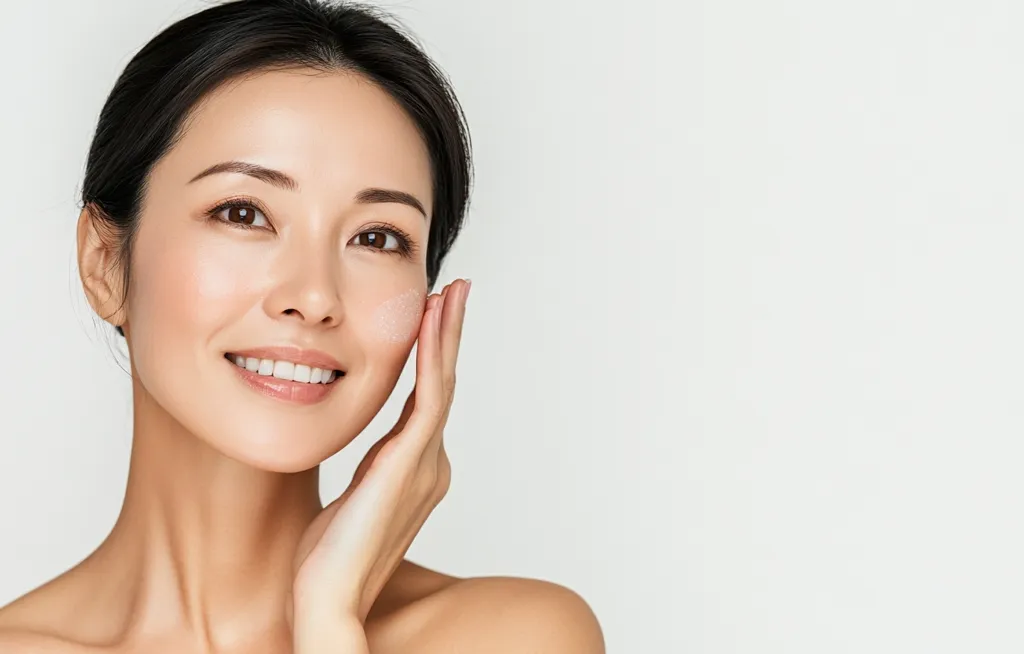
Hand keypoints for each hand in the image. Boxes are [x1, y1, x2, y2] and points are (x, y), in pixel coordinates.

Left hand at [289, 278, 470, 651]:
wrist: (324, 600)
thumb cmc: (322, 560)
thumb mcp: (343, 501)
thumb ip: (358, 472)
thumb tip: (343, 447)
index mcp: (415, 471)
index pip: (426, 400)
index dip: (430, 356)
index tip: (429, 317)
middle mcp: (429, 464)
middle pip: (443, 384)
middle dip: (447, 334)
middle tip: (454, 290)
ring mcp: (425, 465)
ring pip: (442, 384)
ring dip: (445, 335)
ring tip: (449, 293)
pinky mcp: (410, 464)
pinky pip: (429, 398)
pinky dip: (433, 357)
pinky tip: (431, 323)